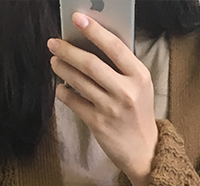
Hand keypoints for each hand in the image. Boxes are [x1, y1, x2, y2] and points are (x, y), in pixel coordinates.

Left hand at [48, 12, 157, 185]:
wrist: (145, 151)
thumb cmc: (138, 115)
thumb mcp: (140, 87)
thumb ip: (122, 68)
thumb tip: (92, 45)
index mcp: (140, 76)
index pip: (114, 47)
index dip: (94, 30)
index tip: (78, 18)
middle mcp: (126, 91)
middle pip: (91, 64)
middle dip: (68, 50)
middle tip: (54, 43)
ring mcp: (111, 108)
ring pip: (79, 81)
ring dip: (62, 68)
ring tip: (54, 61)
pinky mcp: (98, 123)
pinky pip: (74, 102)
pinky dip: (63, 92)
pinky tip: (60, 87)